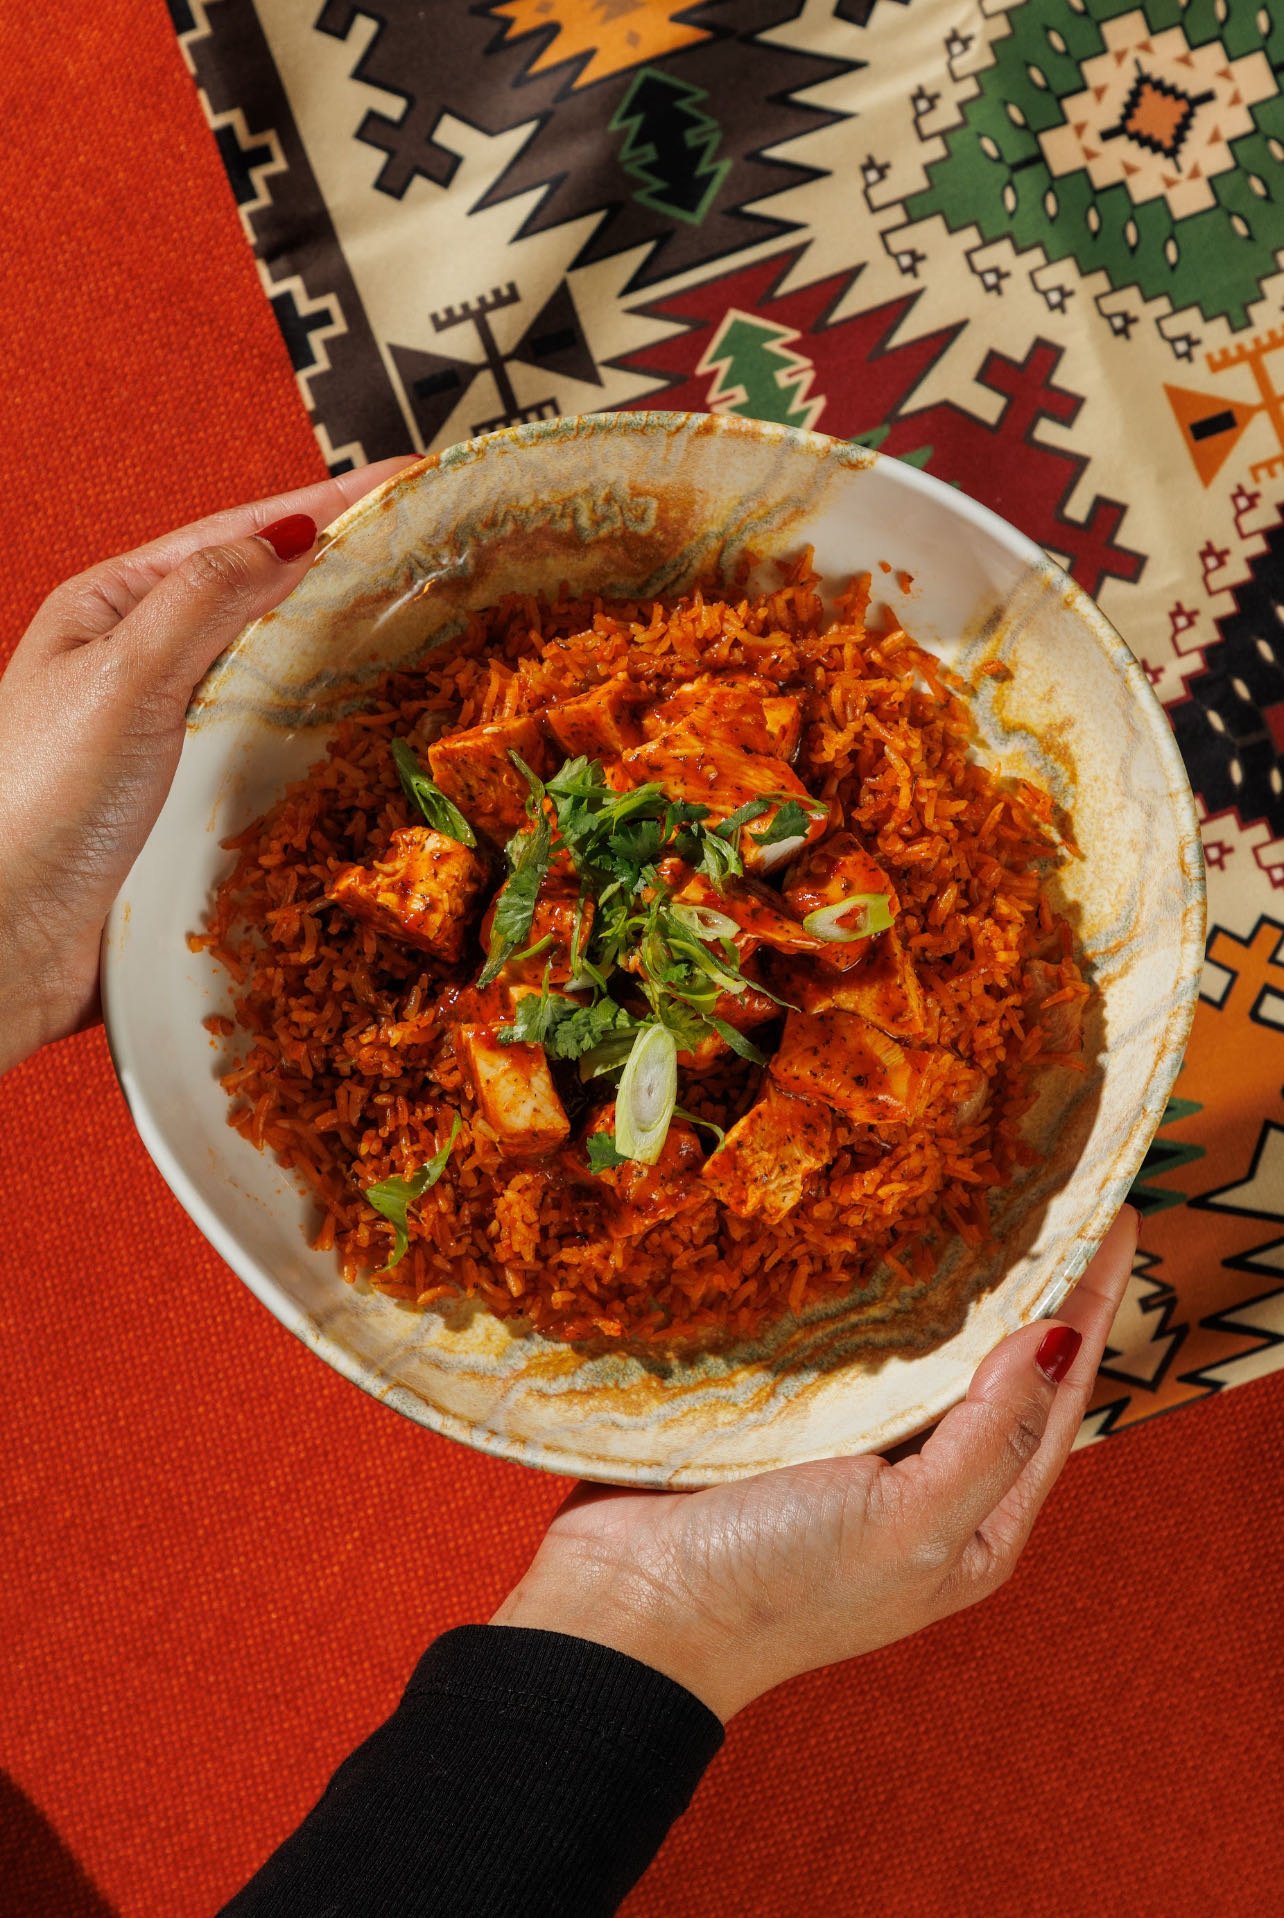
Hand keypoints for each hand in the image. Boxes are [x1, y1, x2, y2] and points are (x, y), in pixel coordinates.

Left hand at [0, 459, 414, 1073]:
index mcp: (113, 607)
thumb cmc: (35, 801)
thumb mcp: (123, 676)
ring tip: (426, 625)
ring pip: (275, 673)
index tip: (406, 480)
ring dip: (343, 650)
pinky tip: (370, 729)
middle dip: (345, 569)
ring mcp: (172, 732)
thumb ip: (205, 600)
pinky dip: (325, 731)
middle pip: (264, 597)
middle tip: (436, 548)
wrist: (8, 938)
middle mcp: (143, 662)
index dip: (326, 505)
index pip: (237, 535)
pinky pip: (274, 748)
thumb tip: (290, 534)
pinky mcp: (195, 802)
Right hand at [494, 1207, 1137, 1719]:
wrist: (630, 1611)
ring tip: (972, 1196)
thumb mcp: (912, 1523)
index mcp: (977, 1524)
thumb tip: (1056, 1337)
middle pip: (996, 1367)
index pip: (1057, 1397)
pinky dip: (868, 1294)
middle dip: (1028, 1285)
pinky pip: (845, 1345)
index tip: (1111, 1218)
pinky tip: (874, 1241)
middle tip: (1046, 1186)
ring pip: (921, 1347)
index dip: (1089, 1306)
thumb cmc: (778, 1584)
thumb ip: (991, 1438)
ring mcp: (852, 1449)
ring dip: (949, 1280)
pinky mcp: (785, 1418)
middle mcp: (926, 1485)